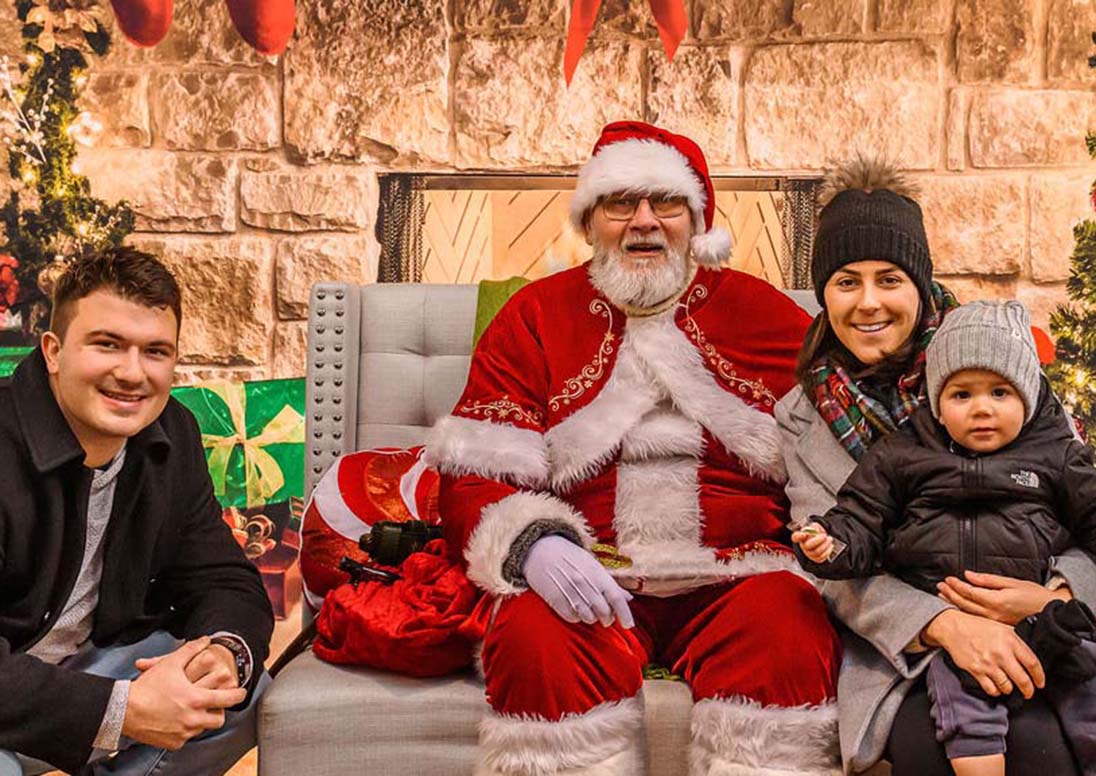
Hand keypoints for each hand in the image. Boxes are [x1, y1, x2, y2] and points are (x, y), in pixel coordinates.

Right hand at [122, 637, 246, 749]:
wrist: (123, 710)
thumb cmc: (147, 686)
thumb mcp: (171, 663)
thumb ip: (191, 649)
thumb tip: (205, 640)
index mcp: (196, 699)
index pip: (228, 699)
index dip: (238, 695)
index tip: (240, 693)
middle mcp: (192, 719)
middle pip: (219, 719)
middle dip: (220, 711)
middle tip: (216, 704)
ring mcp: (183, 733)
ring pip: (202, 728)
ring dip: (202, 720)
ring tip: (196, 710)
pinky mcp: (173, 743)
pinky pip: (186, 738)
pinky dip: (186, 730)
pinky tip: (180, 720)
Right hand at [523, 535, 634, 627]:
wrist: (540, 549)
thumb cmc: (569, 556)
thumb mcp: (592, 564)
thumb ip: (609, 582)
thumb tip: (628, 598)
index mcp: (596, 572)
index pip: (616, 597)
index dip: (625, 614)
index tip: (628, 625)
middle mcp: (584, 583)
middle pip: (604, 611)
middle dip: (608, 619)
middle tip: (606, 618)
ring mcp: (569, 592)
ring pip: (589, 618)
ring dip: (592, 618)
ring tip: (590, 611)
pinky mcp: (556, 599)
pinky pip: (572, 617)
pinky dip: (577, 617)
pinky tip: (576, 610)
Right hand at [791, 522, 833, 562]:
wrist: (821, 540)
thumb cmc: (816, 534)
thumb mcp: (815, 527)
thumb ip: (814, 527)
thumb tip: (815, 529)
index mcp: (801, 537)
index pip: (796, 537)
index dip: (799, 536)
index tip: (805, 534)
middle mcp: (803, 546)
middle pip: (807, 546)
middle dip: (818, 540)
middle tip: (824, 536)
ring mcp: (809, 553)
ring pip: (816, 552)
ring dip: (825, 545)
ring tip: (829, 539)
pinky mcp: (816, 559)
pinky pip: (821, 557)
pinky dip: (828, 551)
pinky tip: (830, 546)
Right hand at [921, 609, 1045, 698]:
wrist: (953, 627)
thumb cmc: (977, 626)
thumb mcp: (1002, 627)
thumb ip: (1017, 641)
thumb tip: (1030, 657)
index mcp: (1010, 640)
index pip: (1033, 664)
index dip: (1039, 677)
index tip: (1040, 683)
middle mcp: (1001, 653)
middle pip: (1023, 680)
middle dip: (1028, 690)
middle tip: (1029, 693)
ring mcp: (988, 663)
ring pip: (1007, 687)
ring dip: (1010, 689)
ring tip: (1009, 687)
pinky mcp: (976, 670)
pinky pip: (991, 689)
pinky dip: (996, 691)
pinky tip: (996, 687)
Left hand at [937, 570, 1071, 625]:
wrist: (1051, 612)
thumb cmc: (1034, 595)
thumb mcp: (1012, 582)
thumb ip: (988, 580)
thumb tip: (968, 575)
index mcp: (997, 601)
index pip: (969, 592)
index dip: (956, 585)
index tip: (947, 579)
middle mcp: (994, 614)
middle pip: (965, 604)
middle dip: (950, 594)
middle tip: (939, 587)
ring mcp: (995, 622)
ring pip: (969, 613)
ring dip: (954, 604)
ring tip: (943, 596)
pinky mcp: (998, 627)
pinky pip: (977, 619)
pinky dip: (964, 612)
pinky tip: (958, 608)